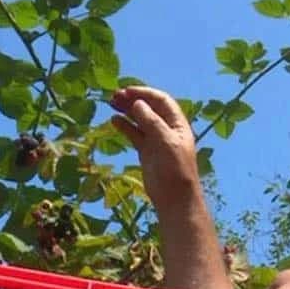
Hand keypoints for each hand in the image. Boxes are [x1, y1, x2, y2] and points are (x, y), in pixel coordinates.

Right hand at [110, 86, 198, 206]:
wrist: (174, 197)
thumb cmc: (175, 168)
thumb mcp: (165, 141)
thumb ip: (151, 122)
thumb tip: (137, 103)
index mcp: (177, 124)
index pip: (161, 100)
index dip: (145, 93)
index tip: (127, 91)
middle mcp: (167, 129)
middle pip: (149, 108)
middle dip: (133, 99)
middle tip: (114, 96)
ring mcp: (156, 140)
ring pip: (140, 119)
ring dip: (127, 110)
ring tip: (112, 104)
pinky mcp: (146, 151)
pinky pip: (134, 134)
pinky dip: (125, 126)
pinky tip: (114, 120)